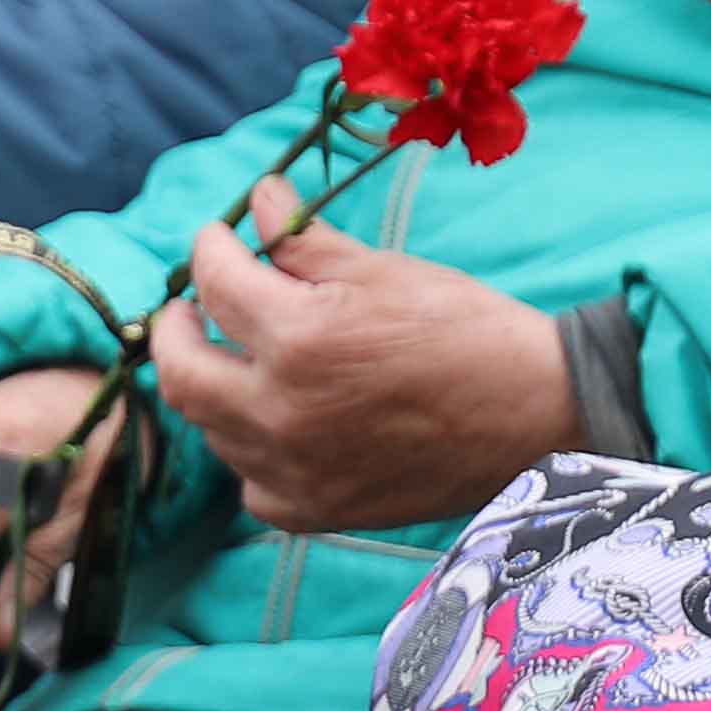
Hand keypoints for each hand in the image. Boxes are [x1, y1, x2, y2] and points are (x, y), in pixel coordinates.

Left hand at [152, 174, 580, 532]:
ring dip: (215, 384)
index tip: (218, 237)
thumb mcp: (384, 271)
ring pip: (210, 427)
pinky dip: (251, 450)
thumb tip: (261, 199)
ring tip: (240, 358)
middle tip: (189, 306)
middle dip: (175, 327)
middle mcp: (280, 413)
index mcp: (298, 339)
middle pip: (180, 370)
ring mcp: (291, 471)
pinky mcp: (313, 511)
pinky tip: (277, 424)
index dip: (210, 249)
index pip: (215, 283)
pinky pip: (250, 482)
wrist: (535, 414)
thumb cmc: (467, 329)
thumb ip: (305, 241)